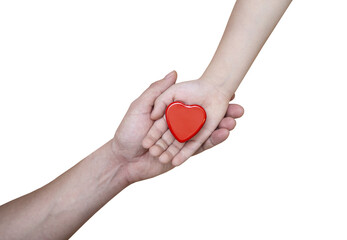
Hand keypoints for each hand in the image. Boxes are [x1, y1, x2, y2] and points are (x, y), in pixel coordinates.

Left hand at [112, 71, 243, 183]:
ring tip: (235, 123)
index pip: (195, 103)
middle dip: (223, 114)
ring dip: (221, 128)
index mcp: (171, 112)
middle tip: (240, 110)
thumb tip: (174, 72)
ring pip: (204, 133)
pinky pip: (198, 148)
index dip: (212, 98)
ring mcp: (181, 140)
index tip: (229, 93)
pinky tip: (223, 135)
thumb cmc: (128, 132)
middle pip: (204, 118)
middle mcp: (178, 124)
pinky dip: (211, 143)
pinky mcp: (182, 154)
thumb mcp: (140, 107)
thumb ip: (157, 91)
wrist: (123, 160)